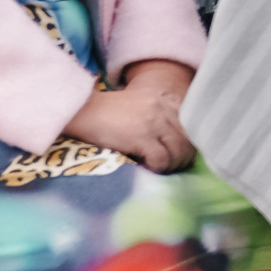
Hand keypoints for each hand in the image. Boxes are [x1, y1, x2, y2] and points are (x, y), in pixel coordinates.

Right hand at [64, 63, 194, 172]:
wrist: (80, 110)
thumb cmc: (105, 113)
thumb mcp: (139, 105)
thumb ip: (158, 116)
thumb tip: (174, 142)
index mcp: (164, 99)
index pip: (190, 124)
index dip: (189, 142)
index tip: (182, 154)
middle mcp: (162, 108)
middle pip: (187, 139)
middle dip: (183, 158)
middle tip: (172, 169)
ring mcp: (153, 121)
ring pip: (177, 151)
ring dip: (171, 166)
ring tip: (159, 171)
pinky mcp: (141, 136)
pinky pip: (161, 159)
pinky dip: (157, 169)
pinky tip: (146, 168)